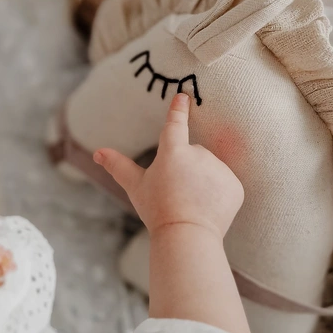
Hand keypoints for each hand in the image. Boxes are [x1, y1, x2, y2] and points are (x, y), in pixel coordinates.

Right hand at [94, 93, 243, 237]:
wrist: (187, 235)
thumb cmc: (158, 211)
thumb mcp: (135, 187)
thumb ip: (118, 166)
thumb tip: (97, 152)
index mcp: (173, 151)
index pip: (175, 124)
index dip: (178, 109)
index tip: (183, 96)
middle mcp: (199, 154)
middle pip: (193, 156)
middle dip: (187, 170)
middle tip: (177, 194)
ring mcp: (219, 169)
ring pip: (210, 170)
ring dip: (203, 182)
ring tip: (192, 203)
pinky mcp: (235, 185)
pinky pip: (225, 185)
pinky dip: (218, 195)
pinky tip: (207, 208)